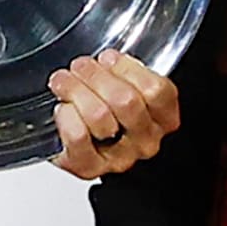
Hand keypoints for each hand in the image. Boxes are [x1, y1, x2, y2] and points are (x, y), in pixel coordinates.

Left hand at [47, 48, 179, 179]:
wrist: (77, 148)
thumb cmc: (103, 114)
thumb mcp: (125, 88)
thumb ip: (128, 74)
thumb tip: (109, 58)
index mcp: (163, 119)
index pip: (158, 91)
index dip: (129, 69)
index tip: (108, 58)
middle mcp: (146, 141)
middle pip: (127, 100)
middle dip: (96, 76)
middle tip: (80, 67)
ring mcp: (119, 157)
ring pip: (99, 116)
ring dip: (75, 90)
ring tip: (63, 82)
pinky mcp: (89, 167)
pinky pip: (78, 136)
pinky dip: (66, 117)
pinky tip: (63, 109)